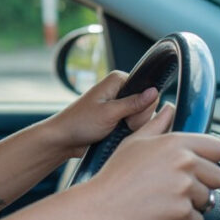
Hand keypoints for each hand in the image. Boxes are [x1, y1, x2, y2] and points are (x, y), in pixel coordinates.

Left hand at [43, 70, 158, 155]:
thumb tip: (155, 91)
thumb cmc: (80, 123)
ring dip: (133, 127)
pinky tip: (117, 135)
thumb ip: (133, 103)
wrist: (64, 139)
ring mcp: (120, 103)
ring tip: (115, 131)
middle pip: (148, 104)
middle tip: (120, 126)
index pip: (149, 90)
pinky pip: (134, 124)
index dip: (143, 108)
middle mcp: (120, 89)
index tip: (129, 119)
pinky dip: (129, 131)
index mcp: (118, 80)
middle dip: (138, 120)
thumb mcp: (109, 113)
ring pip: (143, 116)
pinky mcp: (118, 116)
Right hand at [78, 104, 219, 219]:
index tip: (201, 165)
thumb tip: (169, 109)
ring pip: (207, 200)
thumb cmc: (113, 176)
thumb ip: (157, 124)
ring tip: (164, 201)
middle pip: (219, 177)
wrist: (98, 209)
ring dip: (191, 203)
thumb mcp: (133, 143)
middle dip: (203, 183)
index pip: (219, 148)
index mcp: (175, 144)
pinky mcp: (182, 216)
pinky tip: (162, 215)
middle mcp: (184, 165)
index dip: (211, 158)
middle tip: (177, 186)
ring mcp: (184, 191)